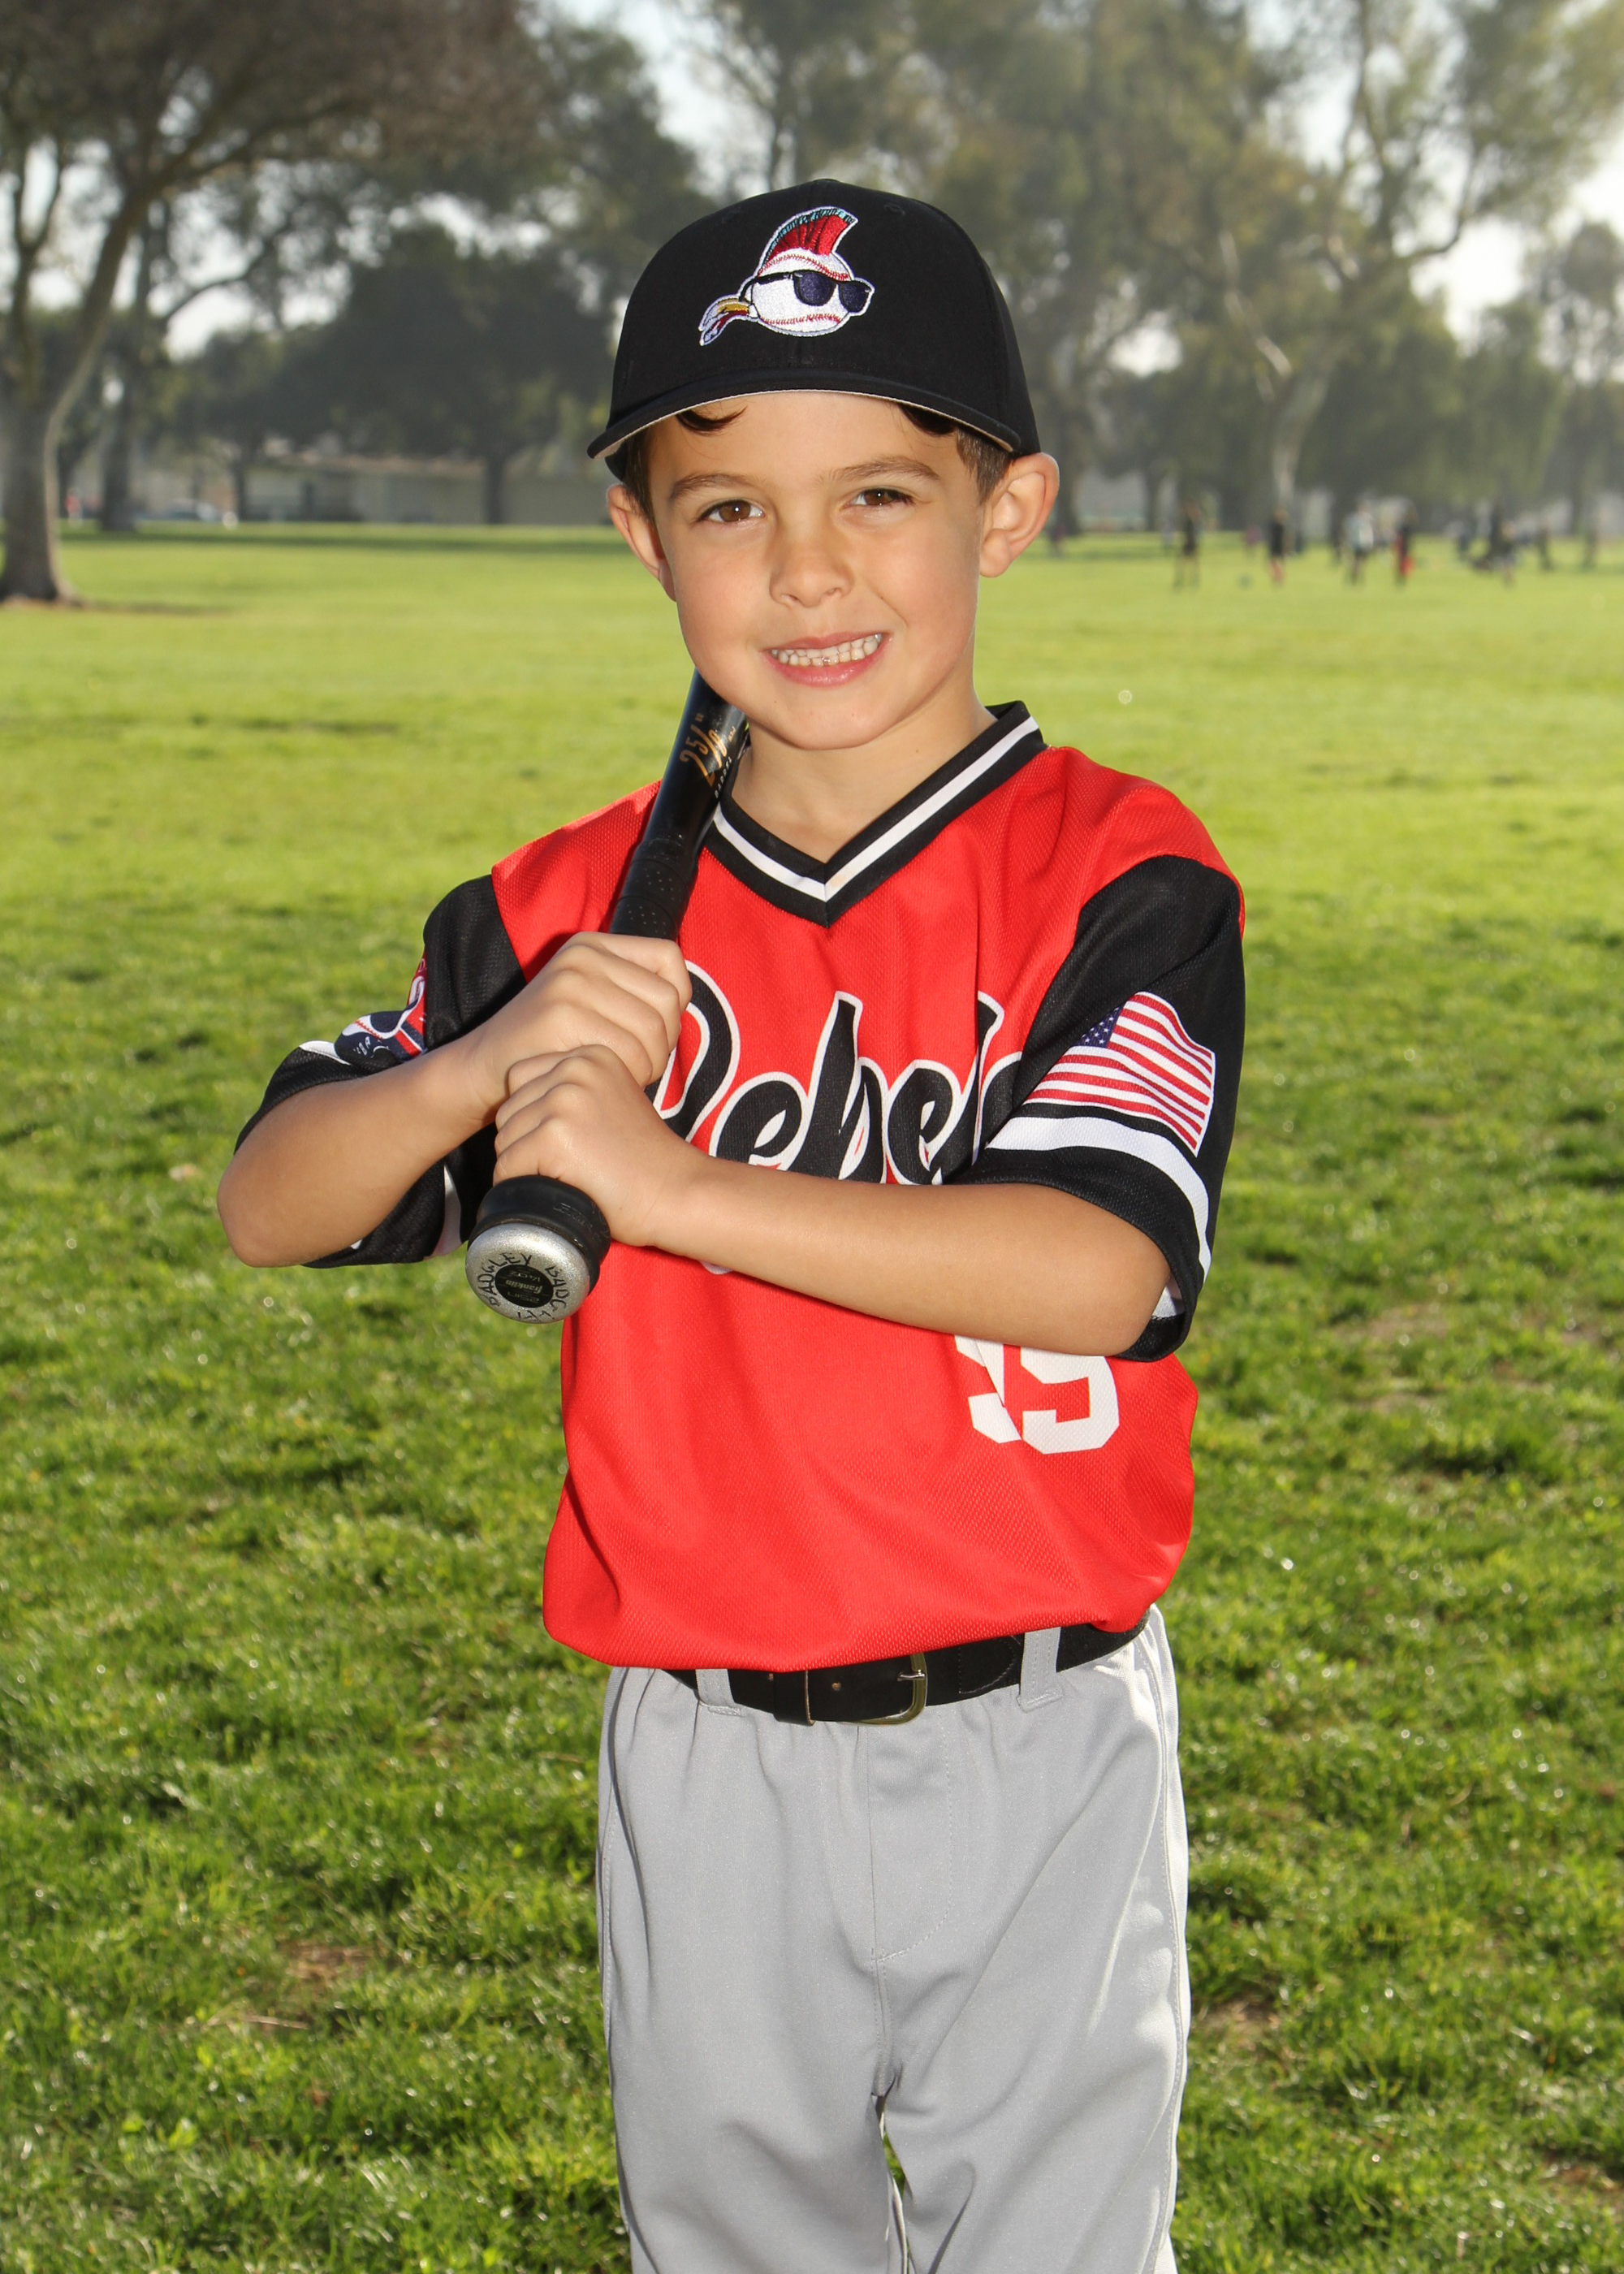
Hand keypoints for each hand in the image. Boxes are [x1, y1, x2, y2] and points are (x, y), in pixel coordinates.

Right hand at [463, 935, 689, 1117]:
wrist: (485, 1065)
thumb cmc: (549, 1042)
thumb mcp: (588, 1000)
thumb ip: (630, 992)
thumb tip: (681, 1000)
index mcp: (593, 945)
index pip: (669, 958)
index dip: (676, 1000)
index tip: (657, 1030)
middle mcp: (583, 956)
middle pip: (667, 999)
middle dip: (664, 1042)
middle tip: (642, 1064)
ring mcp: (571, 983)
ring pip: (653, 1029)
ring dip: (650, 1064)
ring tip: (626, 1074)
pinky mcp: (562, 1016)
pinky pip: (628, 1051)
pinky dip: (629, 1075)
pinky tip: (607, 1081)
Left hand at [492, 1045, 700, 1246]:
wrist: (676, 1192)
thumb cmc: (645, 1159)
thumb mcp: (613, 1101)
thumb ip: (575, 1091)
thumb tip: (517, 1108)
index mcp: (590, 1056)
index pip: (520, 1080)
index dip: (533, 1119)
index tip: (566, 1142)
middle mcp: (575, 1069)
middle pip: (509, 1110)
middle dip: (526, 1144)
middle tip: (569, 1165)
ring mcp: (564, 1101)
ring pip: (505, 1139)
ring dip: (524, 1167)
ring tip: (568, 1177)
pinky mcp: (555, 1136)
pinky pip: (507, 1166)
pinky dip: (520, 1187)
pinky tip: (557, 1190)